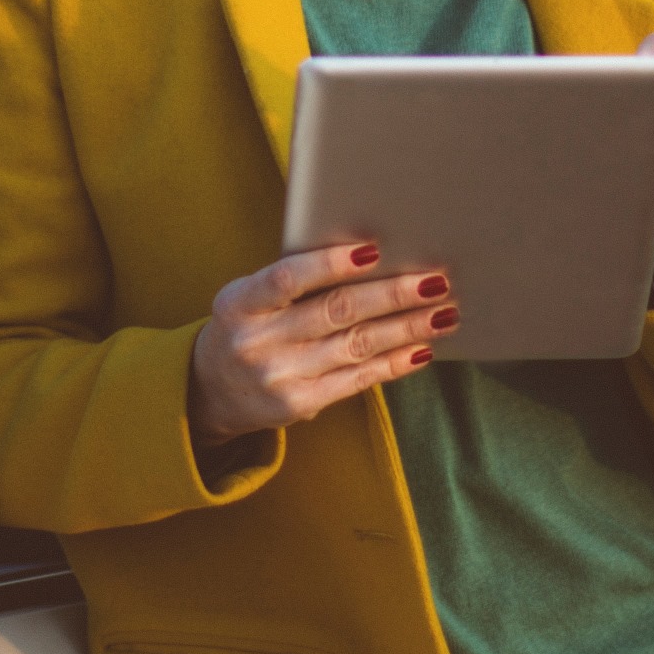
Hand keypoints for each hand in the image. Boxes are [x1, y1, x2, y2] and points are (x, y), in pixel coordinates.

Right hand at [188, 243, 456, 444]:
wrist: (209, 390)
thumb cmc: (245, 325)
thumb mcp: (248, 298)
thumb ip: (292, 281)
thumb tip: (369, 258)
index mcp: (241, 302)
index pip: (288, 278)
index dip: (330, 263)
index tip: (374, 250)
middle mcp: (259, 340)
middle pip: (335, 311)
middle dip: (392, 294)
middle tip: (435, 280)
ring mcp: (280, 376)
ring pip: (356, 345)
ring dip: (406, 328)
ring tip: (444, 312)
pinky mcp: (300, 403)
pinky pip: (357, 379)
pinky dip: (393, 363)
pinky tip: (422, 349)